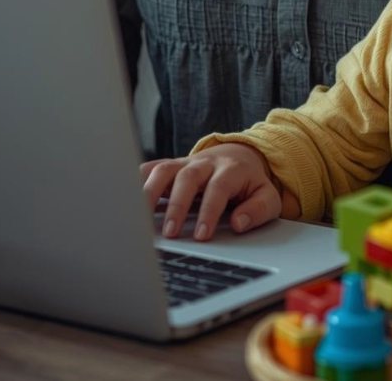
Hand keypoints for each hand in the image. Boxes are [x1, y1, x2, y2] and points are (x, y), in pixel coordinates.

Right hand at [140, 142, 281, 240]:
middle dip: (178, 206)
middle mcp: (205, 163)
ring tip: (141, 219)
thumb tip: (239, 224)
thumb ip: (258, 210)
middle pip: (187, 178)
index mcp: (230, 170)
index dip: (209, 211)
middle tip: (171, 233)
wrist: (240, 155)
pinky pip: (150, 168)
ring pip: (164, 170)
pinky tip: (125, 198)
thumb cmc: (250, 183)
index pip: (218, 188)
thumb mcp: (266, 196)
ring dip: (151, 193)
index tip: (201, 236)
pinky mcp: (170, 166)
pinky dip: (137, 181)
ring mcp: (185, 163)